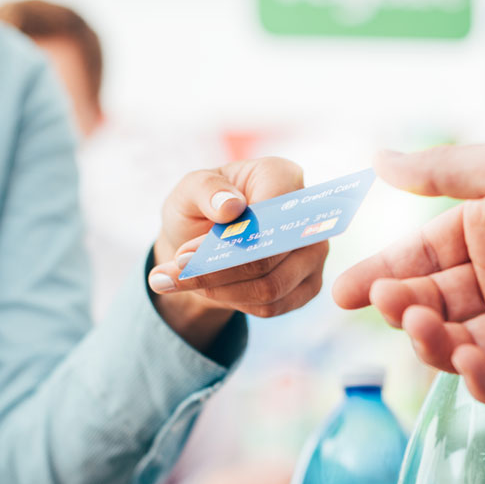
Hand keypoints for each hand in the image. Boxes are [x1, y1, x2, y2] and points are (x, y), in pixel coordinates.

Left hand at [149, 158, 328, 349]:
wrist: (203, 241)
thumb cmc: (201, 206)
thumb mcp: (189, 190)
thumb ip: (205, 190)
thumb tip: (231, 208)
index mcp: (283, 177)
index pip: (272, 213)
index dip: (231, 238)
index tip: (185, 254)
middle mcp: (308, 215)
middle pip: (269, 257)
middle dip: (216, 272)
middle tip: (171, 275)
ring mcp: (313, 253)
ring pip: (270, 288)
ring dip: (218, 291)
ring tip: (177, 282)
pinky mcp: (308, 285)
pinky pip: (272, 306)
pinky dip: (232, 303)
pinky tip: (206, 290)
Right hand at [333, 129, 484, 409]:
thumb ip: (439, 173)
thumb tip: (377, 159)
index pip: (422, 259)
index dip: (383, 275)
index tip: (342, 292)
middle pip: (439, 307)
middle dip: (406, 309)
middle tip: (387, 305)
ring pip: (469, 350)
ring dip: (439, 345)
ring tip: (425, 327)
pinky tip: (466, 363)